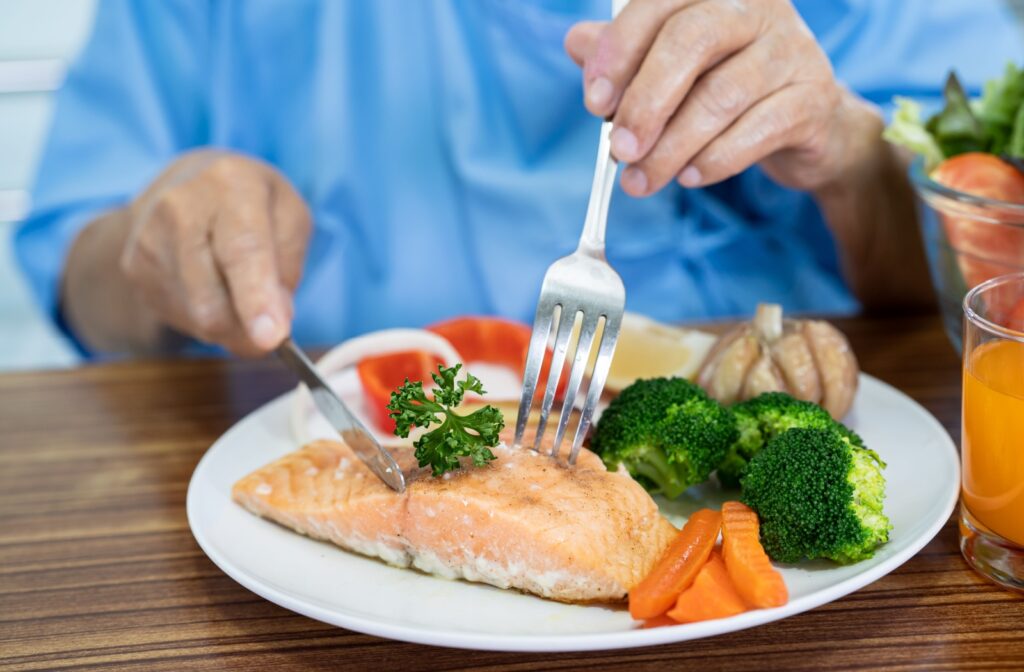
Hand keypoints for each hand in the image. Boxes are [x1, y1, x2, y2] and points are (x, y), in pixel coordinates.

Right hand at [121, 150, 310, 355]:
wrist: (189, 183)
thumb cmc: (253, 202)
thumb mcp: (290, 215)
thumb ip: (289, 266)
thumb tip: (274, 323)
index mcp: (230, 184)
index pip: (243, 249)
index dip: (256, 298)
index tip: (271, 338)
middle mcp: (180, 208)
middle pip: (212, 300)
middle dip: (249, 330)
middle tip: (273, 330)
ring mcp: (149, 240)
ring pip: (198, 318)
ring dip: (232, 325)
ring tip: (240, 290)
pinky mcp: (134, 270)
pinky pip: (181, 320)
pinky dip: (208, 320)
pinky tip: (213, 287)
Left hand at [565, 0, 872, 195]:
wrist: (803, 124)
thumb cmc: (722, 87)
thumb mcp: (670, 68)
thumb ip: (623, 54)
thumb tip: (577, 43)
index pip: (658, 5)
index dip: (620, 52)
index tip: (595, 103)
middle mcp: (756, 9)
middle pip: (692, 40)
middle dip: (646, 101)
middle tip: (619, 150)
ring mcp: (791, 50)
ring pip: (722, 95)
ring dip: (672, 147)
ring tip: (643, 180)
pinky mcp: (812, 99)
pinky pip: (758, 129)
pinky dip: (716, 159)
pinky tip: (690, 177)